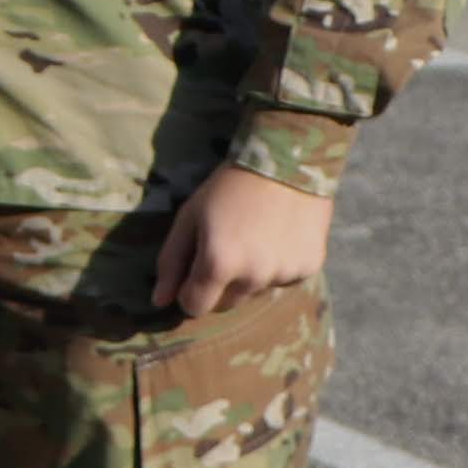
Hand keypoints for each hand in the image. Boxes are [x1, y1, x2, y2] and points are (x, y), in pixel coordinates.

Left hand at [153, 163, 331, 317]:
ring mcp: (284, 274)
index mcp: (218, 265)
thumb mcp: (190, 217)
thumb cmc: (228, 187)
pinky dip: (278, 264)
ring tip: (255, 235)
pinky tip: (279, 235)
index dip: (189, 290)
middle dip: (220, 283)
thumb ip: (171, 261)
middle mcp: (253, 278)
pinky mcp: (309, 267)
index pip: (195, 307)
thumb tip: (158, 302)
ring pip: (256, 291)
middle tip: (226, 245)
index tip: (194, 270)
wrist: (285, 160)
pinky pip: (285, 279)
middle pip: (226, 303)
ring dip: (250, 274)